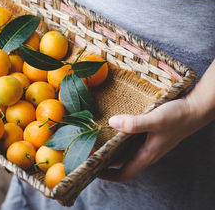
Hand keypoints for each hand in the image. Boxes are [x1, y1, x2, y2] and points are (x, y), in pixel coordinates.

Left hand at [100, 59, 214, 182]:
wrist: (196, 108)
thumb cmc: (178, 116)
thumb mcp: (155, 119)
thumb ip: (134, 123)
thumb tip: (112, 123)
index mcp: (147, 155)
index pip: (124, 174)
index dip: (107, 175)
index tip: (91, 169)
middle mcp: (146, 152)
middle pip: (121, 163)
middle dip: (104, 160)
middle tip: (87, 152)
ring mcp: (148, 144)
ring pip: (125, 151)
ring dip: (110, 148)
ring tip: (94, 140)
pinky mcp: (149, 134)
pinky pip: (130, 140)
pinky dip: (119, 137)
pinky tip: (111, 127)